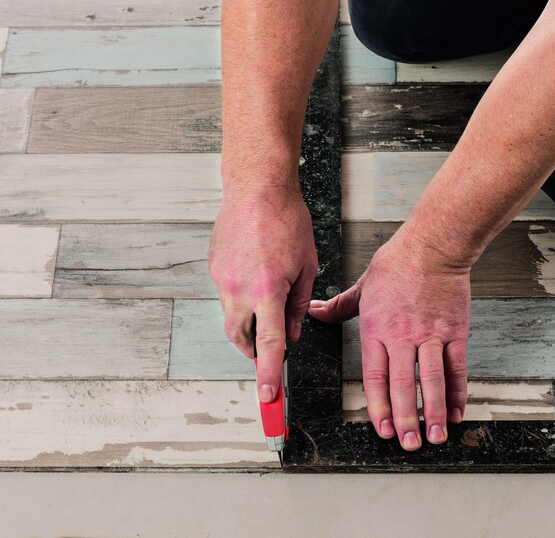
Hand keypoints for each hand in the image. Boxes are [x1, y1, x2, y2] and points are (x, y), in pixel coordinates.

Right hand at [208, 185, 317, 403]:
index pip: (269, 345)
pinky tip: (256, 274)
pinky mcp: (214, 268)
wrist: (257, 188)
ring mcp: (221, 279)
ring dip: (248, 325)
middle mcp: (239, 290)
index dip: (269, 374)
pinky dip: (241, 297)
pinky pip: (227, 294)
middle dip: (255, 352)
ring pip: (231, 318)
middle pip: (242, 339)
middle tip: (268, 353)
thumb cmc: (288, 221)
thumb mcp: (307, 264)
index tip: (268, 398)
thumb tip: (291, 333)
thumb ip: (299, 304)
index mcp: (267, 291)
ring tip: (266, 308)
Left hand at [309, 225, 469, 450]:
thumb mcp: (362, 286)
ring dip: (433, 411)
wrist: (433, 245)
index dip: (378, 406)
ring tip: (435, 436)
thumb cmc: (398, 262)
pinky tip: (456, 410)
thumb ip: (339, 306)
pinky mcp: (455, 331)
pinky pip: (456, 367)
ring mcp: (431, 334)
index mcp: (377, 328)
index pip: (375, 376)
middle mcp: (403, 335)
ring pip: (430, 380)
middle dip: (405, 418)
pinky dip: (457, 391)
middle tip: (409, 443)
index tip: (382, 429)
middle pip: (402, 385)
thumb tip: (315, 312)